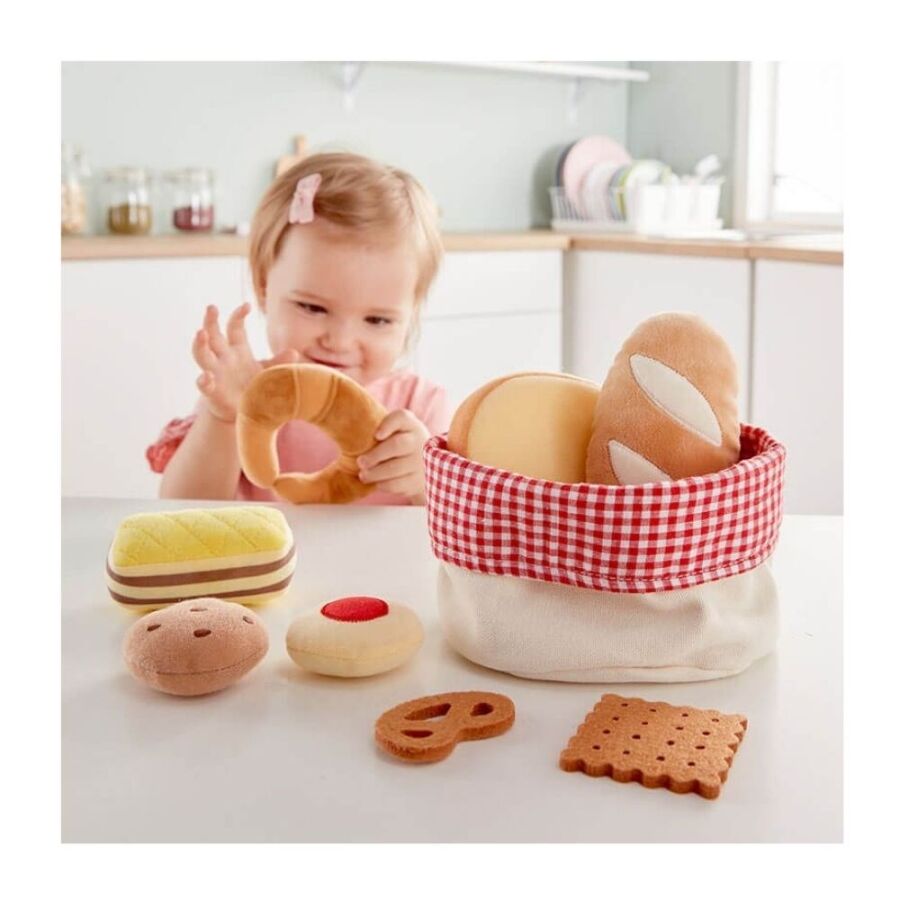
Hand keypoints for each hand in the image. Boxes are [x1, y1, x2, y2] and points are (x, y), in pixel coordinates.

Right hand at [192, 303, 298, 422]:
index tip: (247, 305)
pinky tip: (207, 377)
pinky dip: (204, 380)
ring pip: (201, 354)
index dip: (239, 315)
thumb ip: (279, 363)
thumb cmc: (254, 387)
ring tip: (201, 333)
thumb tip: (294, 353)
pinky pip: (203, 384)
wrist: (244, 411)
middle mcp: (223, 358)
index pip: (234, 327)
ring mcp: (215, 373)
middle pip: (213, 335)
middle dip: (210, 321)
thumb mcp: (268, 372)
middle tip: (212, 307)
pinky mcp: (212, 391)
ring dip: (200, 344)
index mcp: (237, 350)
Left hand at [357, 409, 429, 503]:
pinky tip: (377, 482)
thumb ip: (380, 429)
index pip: (401, 418)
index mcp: (411, 425)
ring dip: (375, 473)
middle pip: (397, 445)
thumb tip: (346, 426)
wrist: (426, 469)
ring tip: (363, 475)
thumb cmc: (401, 447)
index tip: (376, 435)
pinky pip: (398, 484)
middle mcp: (419, 441)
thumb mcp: (397, 433)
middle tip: (360, 462)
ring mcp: (421, 462)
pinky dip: (384, 484)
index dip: (388, 425)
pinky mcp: (419, 481)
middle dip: (376, 455)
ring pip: (396, 468)